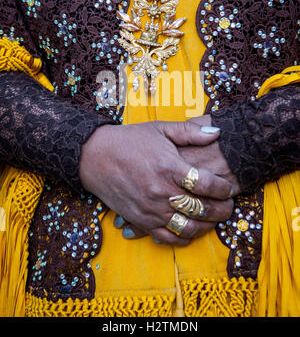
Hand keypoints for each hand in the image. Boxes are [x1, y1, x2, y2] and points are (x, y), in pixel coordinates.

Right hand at [79, 120, 233, 244]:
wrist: (96, 156)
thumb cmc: (130, 140)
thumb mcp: (160, 128)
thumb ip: (190, 131)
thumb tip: (218, 132)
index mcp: (169, 166)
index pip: (208, 184)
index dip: (224, 189)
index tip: (229, 188)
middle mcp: (161, 191)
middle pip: (202, 209)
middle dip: (222, 210)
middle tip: (229, 206)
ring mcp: (151, 209)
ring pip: (188, 228)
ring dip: (207, 227)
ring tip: (214, 219)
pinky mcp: (140, 220)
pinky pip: (167, 238)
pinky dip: (183, 238)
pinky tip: (192, 231)